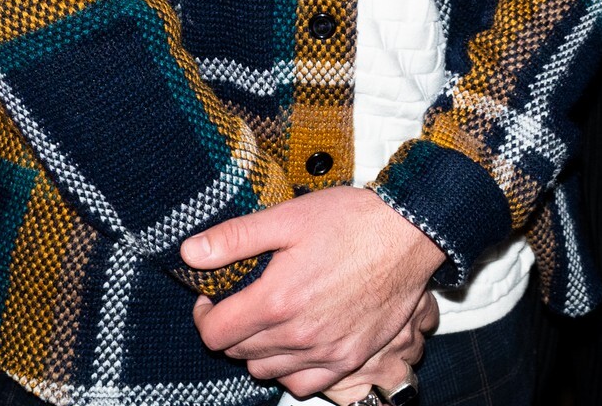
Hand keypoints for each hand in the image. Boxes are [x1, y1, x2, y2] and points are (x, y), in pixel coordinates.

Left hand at [184, 186, 446, 396]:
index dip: (206, 315)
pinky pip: (304, 384)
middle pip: (238, 353)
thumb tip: (189, 254)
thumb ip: (235, 238)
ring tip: (271, 320)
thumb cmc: (352, 220)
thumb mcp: (289, 217)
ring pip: (267, 370)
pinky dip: (292, 370)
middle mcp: (298, 334)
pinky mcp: (351, 358)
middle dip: (233, 328)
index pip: (214, 334)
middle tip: (245, 302)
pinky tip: (297, 344)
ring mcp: (326, 350)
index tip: (214, 298)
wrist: (411, 232)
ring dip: (259, 350)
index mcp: (276, 300)